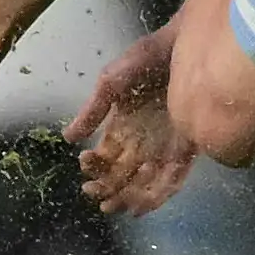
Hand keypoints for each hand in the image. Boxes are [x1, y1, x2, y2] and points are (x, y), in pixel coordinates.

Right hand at [64, 25, 195, 214]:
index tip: (84, 163)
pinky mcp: (187, 147)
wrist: (185, 46)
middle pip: (121, 175)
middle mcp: (141, 142)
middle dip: (106, 189)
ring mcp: (164, 147)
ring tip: (114, 206)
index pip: (104, 157)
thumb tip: (67, 137)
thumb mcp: (111, 81)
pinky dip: (156, 196)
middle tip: (95, 195)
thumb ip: (92, 109)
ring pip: (144, 183)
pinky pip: (172, 179)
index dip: (92, 165)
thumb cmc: (147, 59)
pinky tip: (142, 207)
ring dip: (127, 197)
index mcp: (122, 127)